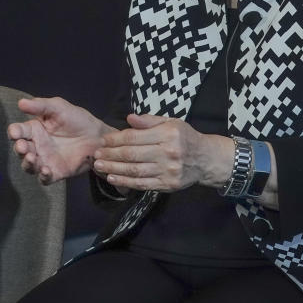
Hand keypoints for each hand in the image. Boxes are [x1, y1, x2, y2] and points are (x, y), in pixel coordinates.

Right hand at [8, 97, 114, 183]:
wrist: (97, 136)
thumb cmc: (76, 119)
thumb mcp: (58, 107)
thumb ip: (40, 105)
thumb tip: (21, 102)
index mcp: (34, 129)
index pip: (18, 131)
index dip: (14, 132)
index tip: (14, 132)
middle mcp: (36, 146)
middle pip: (20, 150)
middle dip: (19, 149)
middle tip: (22, 146)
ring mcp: (45, 160)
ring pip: (28, 166)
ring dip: (27, 163)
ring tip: (31, 158)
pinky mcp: (56, 172)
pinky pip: (44, 178)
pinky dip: (42, 176)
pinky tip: (46, 170)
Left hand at [93, 114, 231, 191]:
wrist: (206, 159)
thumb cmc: (185, 137)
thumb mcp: (171, 122)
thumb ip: (149, 121)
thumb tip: (129, 118)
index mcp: (168, 134)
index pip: (135, 137)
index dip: (116, 139)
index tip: (102, 141)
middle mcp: (168, 152)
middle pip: (133, 155)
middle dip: (111, 155)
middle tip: (96, 155)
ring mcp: (168, 170)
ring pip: (135, 171)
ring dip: (114, 169)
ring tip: (99, 166)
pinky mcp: (168, 185)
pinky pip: (142, 184)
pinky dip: (125, 182)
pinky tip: (112, 178)